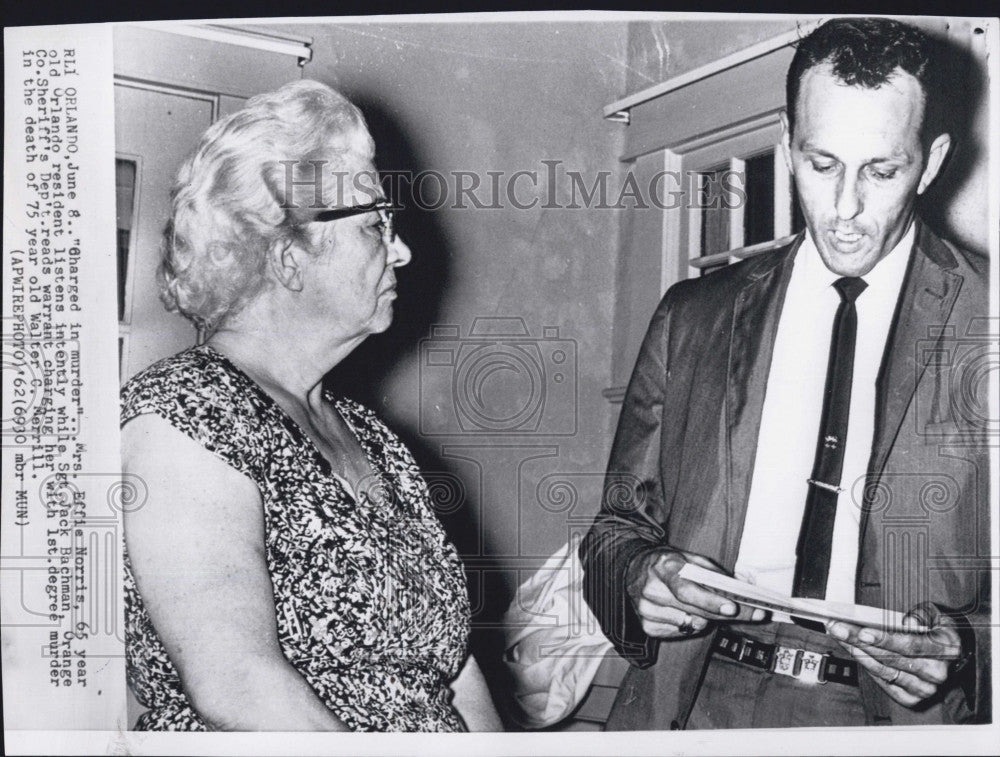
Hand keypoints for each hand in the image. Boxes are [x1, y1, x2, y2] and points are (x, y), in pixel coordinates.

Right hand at [626, 548, 766, 638]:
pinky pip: (681, 632)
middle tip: (753, 614)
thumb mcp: (689, 557)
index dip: (710, 601)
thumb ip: (712, 572)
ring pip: (691, 624)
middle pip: (694, 610)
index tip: (732, 608)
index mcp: (664, 566)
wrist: (633, 568)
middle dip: (725, 614)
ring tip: (707, 607)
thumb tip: (740, 588)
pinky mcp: (647, 626)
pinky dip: (691, 625)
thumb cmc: (667, 563)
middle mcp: (652, 589)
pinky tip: (687, 612)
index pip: (687, 589)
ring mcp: (647, 610)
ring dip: (707, 618)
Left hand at [826, 602, 962, 706]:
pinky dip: (865, 665)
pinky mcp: (911, 698)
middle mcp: (937, 674)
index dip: (885, 639)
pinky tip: (852, 650)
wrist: (948, 658)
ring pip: (883, 670)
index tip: (862, 632)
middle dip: (859, 641)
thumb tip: (907, 622)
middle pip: (890, 658)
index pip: (911, 645)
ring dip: (857, 652)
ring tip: (839, 636)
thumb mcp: (937, 614)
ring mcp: (924, 689)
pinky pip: (882, 681)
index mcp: (946, 650)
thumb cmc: (937, 632)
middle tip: (837, 628)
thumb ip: (923, 614)